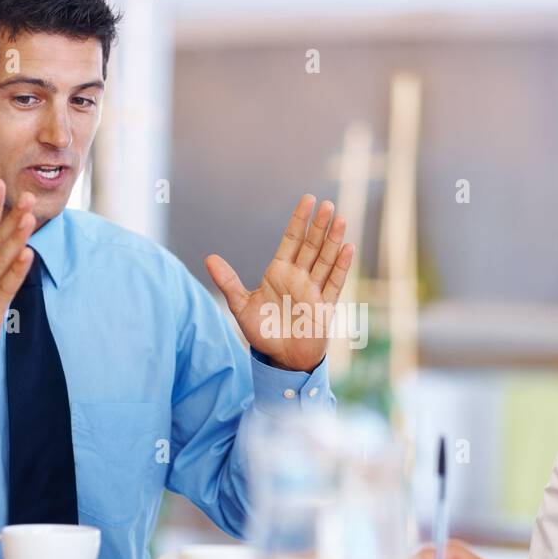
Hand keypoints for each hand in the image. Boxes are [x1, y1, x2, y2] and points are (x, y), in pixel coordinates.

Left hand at [205, 194, 353, 372]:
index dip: (299, 220)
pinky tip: (348, 248)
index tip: (308, 199)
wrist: (281, 359)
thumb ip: (228, 281)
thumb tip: (209, 258)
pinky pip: (334, 282)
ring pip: (325, 259)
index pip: (292, 239)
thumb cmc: (263, 332)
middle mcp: (299, 277)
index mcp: (279, 272)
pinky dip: (341, 266)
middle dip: (319, 226)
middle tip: (327, 204)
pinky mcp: (324, 306)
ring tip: (340, 218)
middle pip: (311, 246)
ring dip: (333, 240)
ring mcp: (313, 290)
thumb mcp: (241, 306)